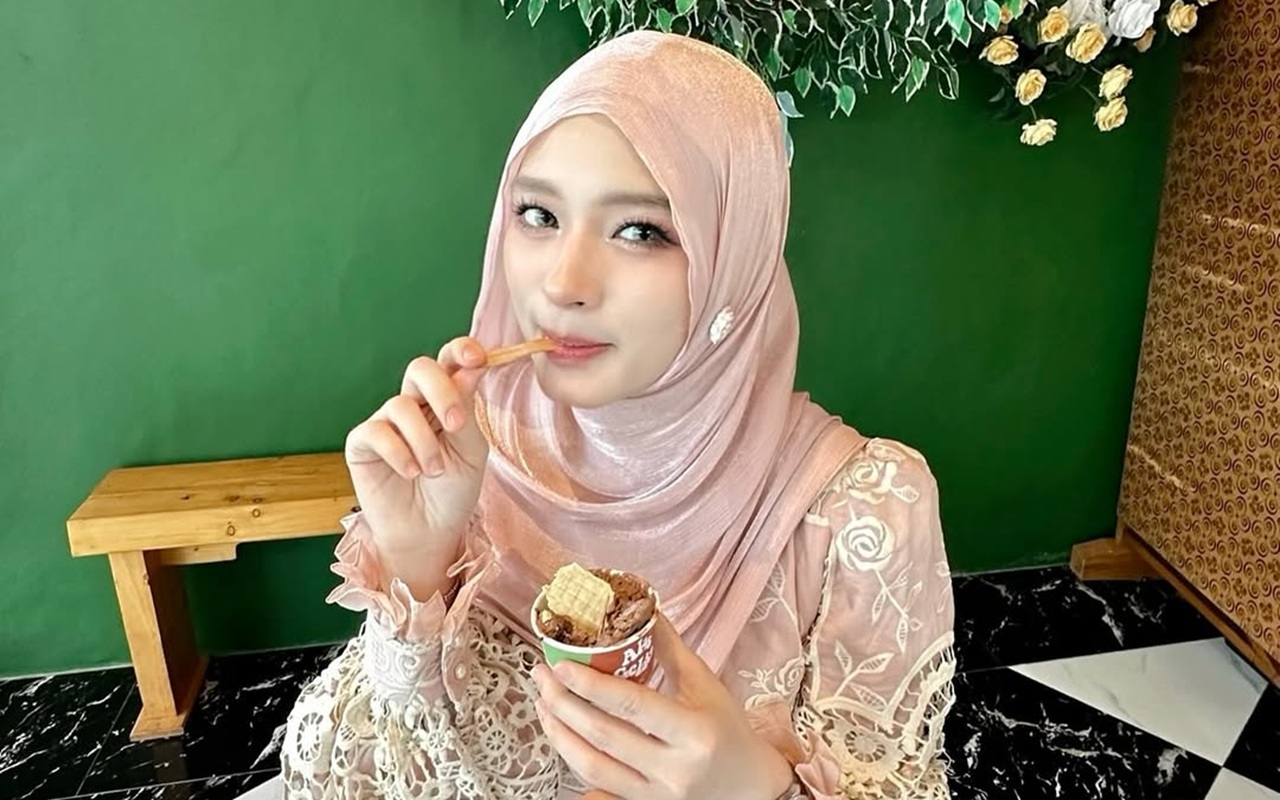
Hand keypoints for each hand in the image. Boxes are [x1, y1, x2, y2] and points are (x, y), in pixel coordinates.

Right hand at [343, 337, 489, 594]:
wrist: (428, 532)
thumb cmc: (453, 491)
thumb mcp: (471, 452)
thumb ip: (467, 410)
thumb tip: (472, 367)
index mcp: (447, 400)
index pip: (450, 361)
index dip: (461, 350)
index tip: (477, 358)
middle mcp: (415, 404)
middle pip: (420, 368)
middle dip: (441, 390)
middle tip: (455, 424)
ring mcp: (387, 421)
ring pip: (401, 405)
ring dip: (423, 441)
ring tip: (433, 471)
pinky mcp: (362, 443)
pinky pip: (377, 432)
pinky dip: (399, 453)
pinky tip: (410, 473)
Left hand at [532, 615, 795, 799]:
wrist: (748, 787)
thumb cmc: (726, 729)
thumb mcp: (706, 685)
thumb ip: (670, 648)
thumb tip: (642, 607)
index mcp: (693, 731)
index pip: (633, 705)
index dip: (592, 685)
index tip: (561, 665)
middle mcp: (673, 768)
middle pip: (604, 736)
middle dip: (564, 704)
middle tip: (541, 676)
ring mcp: (656, 794)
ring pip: (592, 766)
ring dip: (560, 733)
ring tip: (543, 704)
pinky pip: (598, 788)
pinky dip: (573, 766)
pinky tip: (559, 739)